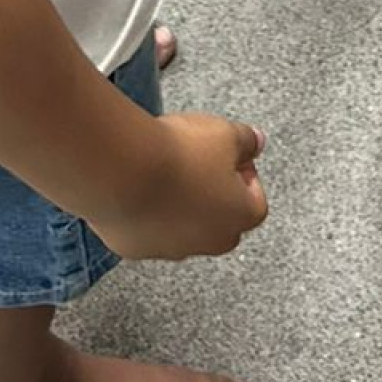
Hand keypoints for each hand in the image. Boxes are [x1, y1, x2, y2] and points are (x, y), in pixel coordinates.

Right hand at [97, 111, 268, 261]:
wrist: (125, 170)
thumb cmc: (179, 156)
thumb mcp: (225, 133)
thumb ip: (246, 140)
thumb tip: (255, 141)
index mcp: (240, 215)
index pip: (255, 200)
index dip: (244, 173)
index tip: (233, 156)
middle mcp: (210, 241)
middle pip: (221, 220)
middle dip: (214, 194)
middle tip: (201, 164)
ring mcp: (172, 248)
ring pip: (184, 228)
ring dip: (180, 205)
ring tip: (167, 171)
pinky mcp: (137, 248)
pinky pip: (149, 230)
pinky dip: (148, 212)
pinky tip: (141, 185)